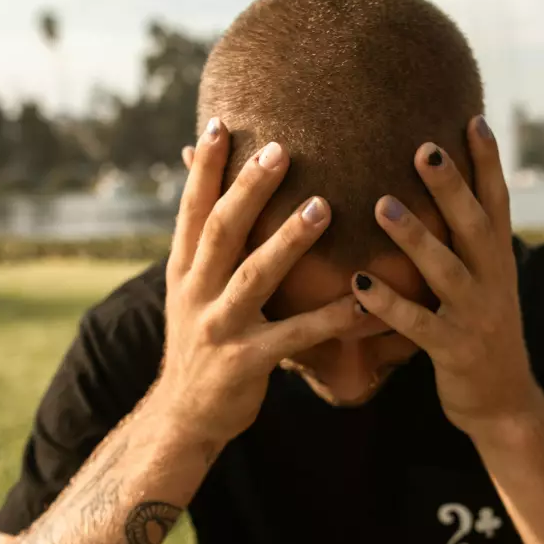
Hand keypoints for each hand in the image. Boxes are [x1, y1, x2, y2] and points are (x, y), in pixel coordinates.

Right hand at [152, 119, 362, 446]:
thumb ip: (203, 248)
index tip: (218, 125)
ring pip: (254, 277)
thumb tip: (199, 196)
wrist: (183, 417)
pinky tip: (359, 302)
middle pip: (222, 231)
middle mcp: (195, 293)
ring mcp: (218, 328)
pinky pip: (292, 337)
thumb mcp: (190, 292)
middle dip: (249, 189)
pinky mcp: (244, 363)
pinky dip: (326, 318)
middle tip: (281, 149)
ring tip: (324, 207)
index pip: (191, 210)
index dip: (203, 169)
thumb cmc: (200, 345)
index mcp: (183, 271)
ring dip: (288, 240)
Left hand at [351, 116, 542, 440]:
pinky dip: (387, 303)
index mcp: (499, 260)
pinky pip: (417, 324)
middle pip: (473, 225)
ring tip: (380, 204)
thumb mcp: (483, 283)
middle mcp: (494, 281)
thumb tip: (445, 195)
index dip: (488, 162)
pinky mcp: (454, 350)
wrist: (504, 404)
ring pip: (445, 269)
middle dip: (451, 186)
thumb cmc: (479, 333)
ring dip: (414, 236)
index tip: (473, 118)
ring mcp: (476, 316)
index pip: (497, 202)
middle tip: (424, 148)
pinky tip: (357, 283)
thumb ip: (465, 244)